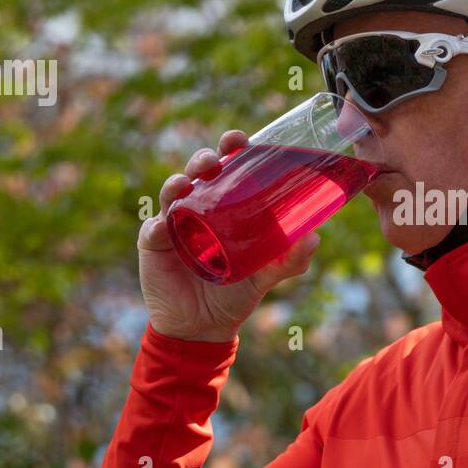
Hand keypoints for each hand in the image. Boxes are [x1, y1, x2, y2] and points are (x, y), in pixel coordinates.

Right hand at [138, 130, 320, 342]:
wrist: (205, 327)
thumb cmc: (236, 292)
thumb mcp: (266, 275)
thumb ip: (289, 259)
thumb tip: (314, 238)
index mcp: (226, 205)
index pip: (229, 168)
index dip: (232, 149)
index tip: (240, 140)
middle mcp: (199, 207)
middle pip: (198, 172)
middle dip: (203, 159)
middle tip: (214, 159)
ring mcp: (174, 222)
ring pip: (171, 193)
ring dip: (177, 184)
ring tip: (185, 185)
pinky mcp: (153, 244)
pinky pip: (152, 230)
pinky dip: (157, 226)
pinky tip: (162, 228)